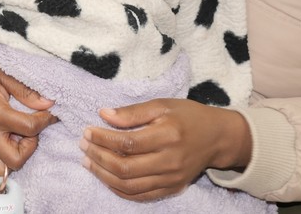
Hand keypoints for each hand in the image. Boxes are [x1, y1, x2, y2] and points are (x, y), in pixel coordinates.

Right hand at [0, 39, 56, 174]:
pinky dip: (5, 152)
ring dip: (15, 155)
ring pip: (0, 169)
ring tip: (19, 133)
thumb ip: (27, 93)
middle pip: (15, 161)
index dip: (45, 121)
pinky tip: (10, 132)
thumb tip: (49, 105)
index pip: (28, 129)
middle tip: (32, 128)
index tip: (50, 112)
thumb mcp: (6, 74)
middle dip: (30, 147)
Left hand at [80, 99, 251, 201]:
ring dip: (104, 175)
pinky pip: (140, 196)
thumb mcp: (161, 105)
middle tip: (83, 146)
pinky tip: (106, 177)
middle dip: (98, 157)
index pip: (127, 143)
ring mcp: (171, 178)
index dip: (103, 139)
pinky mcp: (171, 188)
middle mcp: (170, 160)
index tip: (87, 131)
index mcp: (168, 135)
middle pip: (126, 167)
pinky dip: (119, 189)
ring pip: (129, 185)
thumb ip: (132, 112)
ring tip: (88, 162)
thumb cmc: (187, 116)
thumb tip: (103, 114)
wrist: (216, 137)